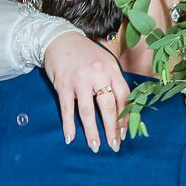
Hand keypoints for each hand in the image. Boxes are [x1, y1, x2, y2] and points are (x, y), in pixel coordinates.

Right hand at [45, 32, 127, 151]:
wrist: (60, 39)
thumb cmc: (86, 54)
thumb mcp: (105, 62)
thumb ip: (113, 82)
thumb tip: (122, 110)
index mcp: (111, 69)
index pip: (123, 97)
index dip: (125, 117)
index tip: (124, 133)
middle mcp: (97, 75)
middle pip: (107, 106)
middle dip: (111, 129)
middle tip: (114, 146)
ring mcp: (79, 80)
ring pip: (87, 111)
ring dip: (91, 131)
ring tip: (95, 146)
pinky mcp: (63, 85)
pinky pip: (67, 109)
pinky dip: (68, 124)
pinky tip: (70, 138)